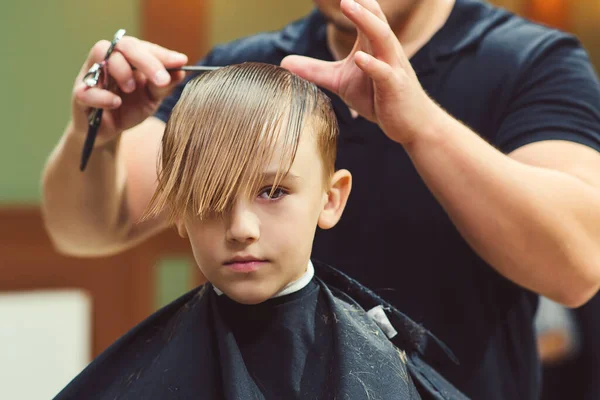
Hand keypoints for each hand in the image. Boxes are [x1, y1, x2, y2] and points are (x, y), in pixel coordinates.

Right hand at [71, 36, 187, 145]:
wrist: (109, 132)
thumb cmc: (130, 108)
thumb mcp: (152, 98)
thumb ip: (165, 85)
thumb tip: (182, 70)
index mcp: (126, 58)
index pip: (141, 46)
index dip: (160, 53)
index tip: (180, 62)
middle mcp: (108, 60)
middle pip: (123, 45)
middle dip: (146, 60)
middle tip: (162, 79)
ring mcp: (91, 75)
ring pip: (102, 55)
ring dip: (122, 70)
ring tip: (133, 89)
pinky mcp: (80, 96)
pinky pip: (87, 90)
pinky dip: (103, 96)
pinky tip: (116, 102)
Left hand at [281, 0, 441, 144]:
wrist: (411, 123)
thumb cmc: (379, 99)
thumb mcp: (342, 82)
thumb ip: (315, 71)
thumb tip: (283, 62)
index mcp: (373, 44)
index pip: (365, 14)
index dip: (352, 1)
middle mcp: (385, 50)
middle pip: (374, 18)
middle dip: (359, 3)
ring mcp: (393, 67)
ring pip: (382, 37)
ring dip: (366, 21)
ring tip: (348, 5)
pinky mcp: (395, 87)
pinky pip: (384, 73)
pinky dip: (372, 65)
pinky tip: (359, 59)